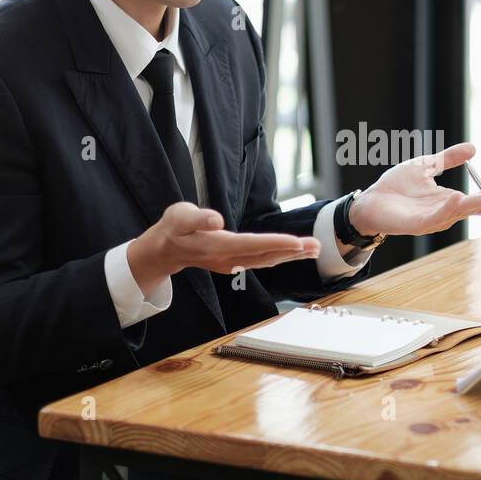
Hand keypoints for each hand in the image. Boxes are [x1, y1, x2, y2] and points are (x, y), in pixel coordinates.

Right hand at [127, 202, 319, 293]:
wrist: (164, 249)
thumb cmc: (173, 228)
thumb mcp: (179, 216)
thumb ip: (197, 218)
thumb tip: (216, 219)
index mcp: (217, 245)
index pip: (252, 244)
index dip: (276, 243)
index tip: (297, 242)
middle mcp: (228, 258)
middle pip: (266, 256)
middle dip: (292, 252)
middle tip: (316, 247)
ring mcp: (232, 263)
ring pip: (267, 260)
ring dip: (291, 256)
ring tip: (314, 249)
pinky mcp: (235, 263)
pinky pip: (263, 261)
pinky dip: (281, 256)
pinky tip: (295, 253)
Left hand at [346, 141, 480, 238]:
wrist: (370, 200)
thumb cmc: (396, 187)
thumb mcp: (427, 166)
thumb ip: (448, 158)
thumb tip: (472, 148)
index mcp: (448, 199)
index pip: (475, 198)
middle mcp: (443, 211)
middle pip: (472, 207)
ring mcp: (431, 219)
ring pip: (457, 212)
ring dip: (475, 204)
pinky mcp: (416, 224)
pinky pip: (435, 218)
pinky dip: (448, 210)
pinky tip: (458, 199)